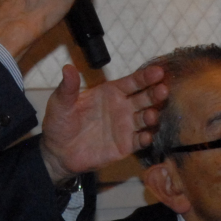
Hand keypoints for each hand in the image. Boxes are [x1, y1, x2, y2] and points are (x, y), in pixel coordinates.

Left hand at [40, 63, 167, 179]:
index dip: (145, 77)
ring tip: (152, 115)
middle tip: (163, 90)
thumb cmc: (60, 123)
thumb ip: (68, 87)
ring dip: (152, 116)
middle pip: (144, 98)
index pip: (132, 82)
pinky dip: (145, 139)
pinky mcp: (125, 146)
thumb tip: (68, 68)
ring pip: (145, 119)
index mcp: (110, 92)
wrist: (58, 152)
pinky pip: (139, 141)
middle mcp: (123, 107)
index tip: (158, 71)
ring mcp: (126, 127)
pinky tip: (146, 136)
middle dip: (155, 94)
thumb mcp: (61, 103)